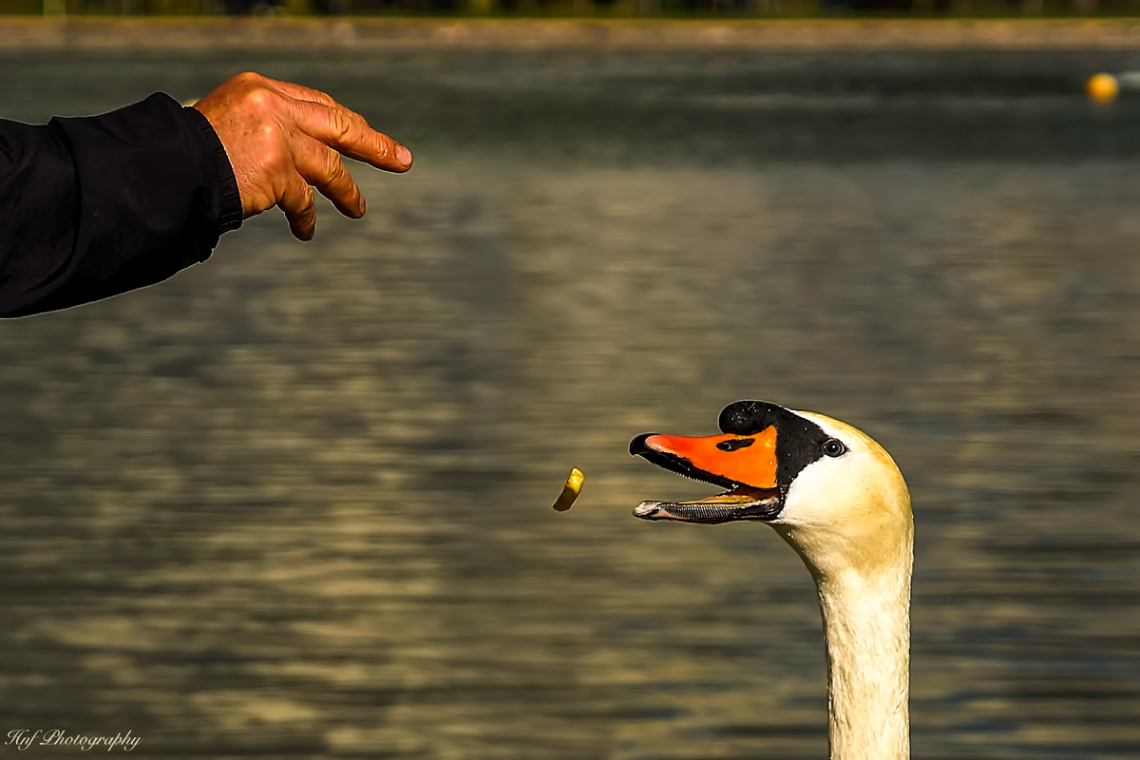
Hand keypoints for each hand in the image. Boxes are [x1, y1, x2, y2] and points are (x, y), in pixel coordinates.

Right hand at [193, 72, 411, 240]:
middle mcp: (272, 106)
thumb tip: (303, 160)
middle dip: (373, 143)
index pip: (314, 103)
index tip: (360, 134)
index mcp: (259, 90)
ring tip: (358, 209)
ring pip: (329, 166)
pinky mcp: (277, 170)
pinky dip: (306, 217)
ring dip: (346, 191)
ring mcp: (277, 137)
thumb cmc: (185, 156)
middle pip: (338, 123)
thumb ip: (264, 131)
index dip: (340, 122)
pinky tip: (306, 231)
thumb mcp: (226, 126)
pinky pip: (304, 200)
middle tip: (401, 159)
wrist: (162, 169)